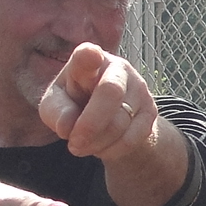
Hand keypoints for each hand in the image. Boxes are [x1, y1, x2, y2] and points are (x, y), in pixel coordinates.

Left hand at [40, 43, 162, 162]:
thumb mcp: (54, 105)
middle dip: (90, 125)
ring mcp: (139, 88)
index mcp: (88, 60)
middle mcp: (118, 67)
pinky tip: (101, 147)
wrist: (104, 114)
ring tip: (84, 145)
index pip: (89, 54)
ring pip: (120, 122)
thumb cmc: (73, 103)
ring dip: (97, 143)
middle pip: (110, 92)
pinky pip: (132, 139)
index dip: (90, 56)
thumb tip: (67, 127)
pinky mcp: (151, 111)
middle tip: (73, 145)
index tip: (91, 55)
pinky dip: (112, 150)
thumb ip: (56, 112)